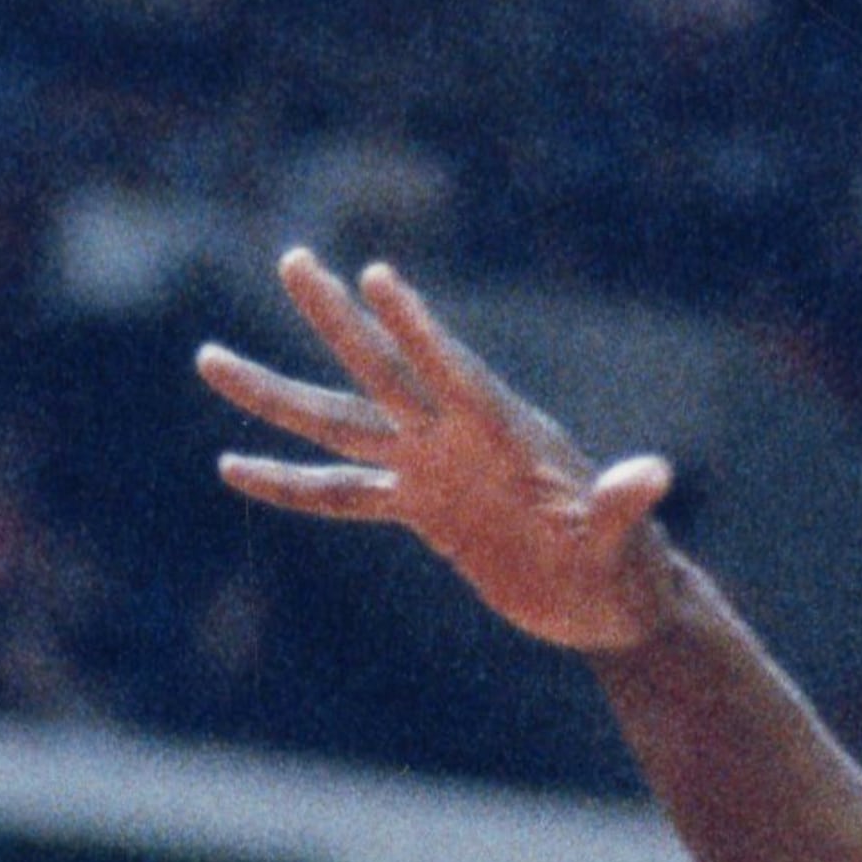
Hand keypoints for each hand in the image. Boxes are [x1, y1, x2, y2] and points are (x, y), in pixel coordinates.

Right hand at [197, 250, 677, 651]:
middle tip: (292, 259)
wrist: (610, 602)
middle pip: (383, 370)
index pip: (452, 372)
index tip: (376, 278)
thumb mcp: (624, 547)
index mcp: (505, 434)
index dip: (417, 330)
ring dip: (277, 396)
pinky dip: (288, 484)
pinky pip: (341, 493)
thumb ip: (625, 508)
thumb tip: (653, 476)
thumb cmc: (626, 572)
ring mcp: (431, 468)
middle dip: (336, 320)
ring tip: (209, 360)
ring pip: (339, 424)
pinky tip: (233, 466)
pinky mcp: (421, 508)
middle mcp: (458, 437)